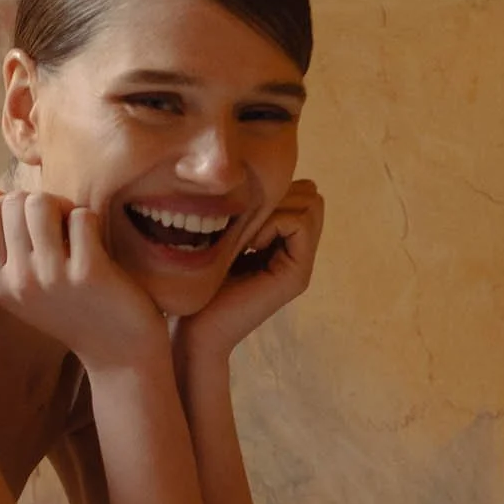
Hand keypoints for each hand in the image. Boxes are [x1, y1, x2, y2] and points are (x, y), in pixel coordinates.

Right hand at [0, 185, 169, 374]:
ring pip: (42, 202)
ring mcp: (50, 277)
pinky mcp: (86, 272)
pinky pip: (81, 217)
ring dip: (65, 208)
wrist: (118, 351)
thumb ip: (6, 244)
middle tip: (64, 227)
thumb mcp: (27, 285)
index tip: (39, 227)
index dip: (17, 206)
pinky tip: (98, 246)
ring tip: (78, 231)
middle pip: (16, 202)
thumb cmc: (74, 308)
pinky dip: (92, 222)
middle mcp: (17, 281)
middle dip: (44, 203)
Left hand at [179, 179, 322, 363]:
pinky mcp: (296, 276)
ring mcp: (301, 266)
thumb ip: (242, 210)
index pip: (301, 191)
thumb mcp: (221, 235)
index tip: (237, 214)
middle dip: (277, 195)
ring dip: (273, 208)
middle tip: (243, 223)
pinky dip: (272, 222)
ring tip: (244, 235)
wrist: (193, 330)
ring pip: (310, 203)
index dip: (272, 190)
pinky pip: (300, 222)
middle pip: (311, 194)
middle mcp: (298, 254)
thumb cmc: (195, 283)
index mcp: (282, 244)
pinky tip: (248, 244)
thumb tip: (256, 174)